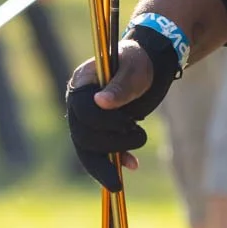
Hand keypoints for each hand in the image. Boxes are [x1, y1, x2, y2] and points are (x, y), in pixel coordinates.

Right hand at [64, 34, 178, 189]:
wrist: (148, 68)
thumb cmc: (139, 63)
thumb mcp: (133, 70)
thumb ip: (120, 86)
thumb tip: (100, 102)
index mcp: (81, 83)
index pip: (82, 110)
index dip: (103, 121)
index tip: (128, 123)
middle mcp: (78, 104)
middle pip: (82, 135)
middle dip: (110, 143)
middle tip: (140, 137)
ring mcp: (87, 121)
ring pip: (88, 151)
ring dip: (109, 161)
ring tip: (135, 161)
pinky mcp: (99, 132)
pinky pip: (101, 155)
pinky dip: (116, 161)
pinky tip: (133, 164)